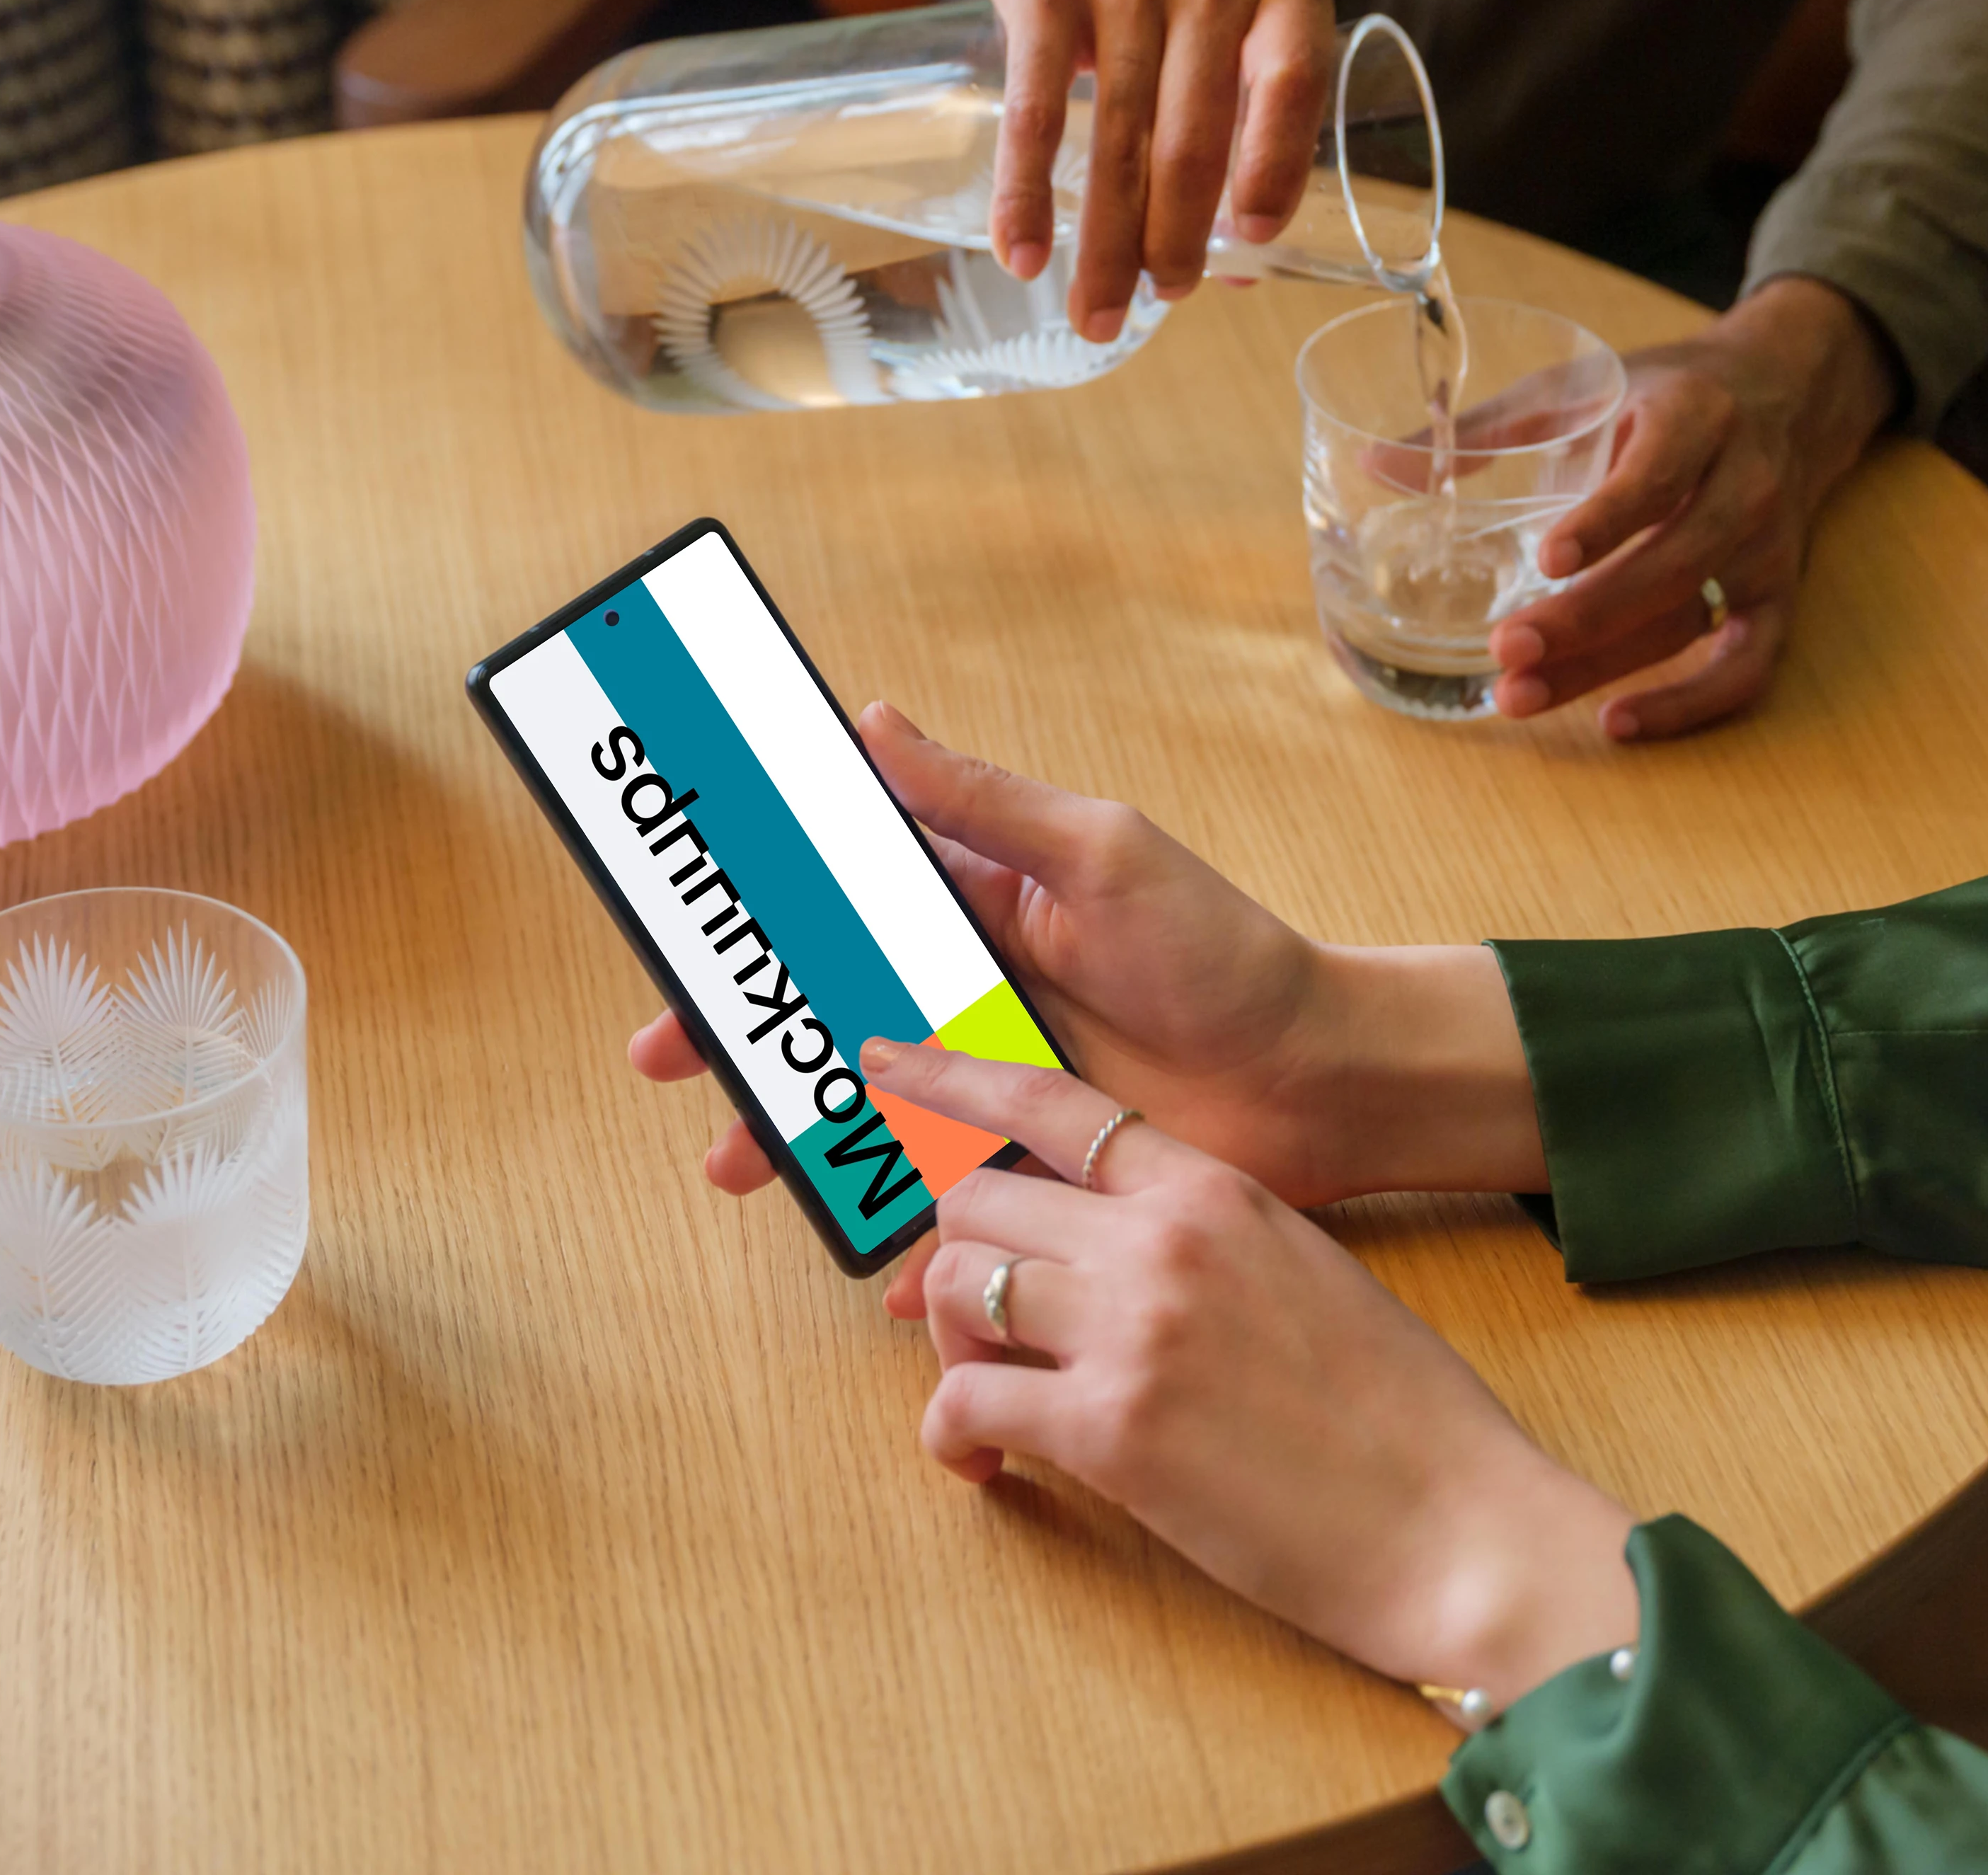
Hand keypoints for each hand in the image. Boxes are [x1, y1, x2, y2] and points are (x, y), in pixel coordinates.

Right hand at [627, 706, 1542, 1308]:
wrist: (1318, 1076)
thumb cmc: (1223, 951)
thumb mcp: (1101, 853)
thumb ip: (983, 801)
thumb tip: (870, 721)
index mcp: (972, 909)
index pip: (836, 904)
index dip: (755, 921)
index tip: (683, 937)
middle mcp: (967, 996)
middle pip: (823, 1013)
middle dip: (742, 1040)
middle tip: (669, 1062)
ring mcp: (990, 1085)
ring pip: (859, 1112)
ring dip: (793, 1139)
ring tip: (741, 1167)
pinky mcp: (1026, 1166)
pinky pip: (939, 1200)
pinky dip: (900, 1237)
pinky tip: (872, 1266)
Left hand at [882, 1038, 1640, 1705]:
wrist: (1458, 1525)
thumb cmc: (1401, 1416)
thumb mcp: (1307, 1275)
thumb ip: (1207, 1239)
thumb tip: (1117, 1248)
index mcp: (1214, 1188)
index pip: (1051, 1103)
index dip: (952, 1080)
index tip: (885, 1066)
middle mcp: (1159, 1239)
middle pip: (977, 1199)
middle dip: (953, 1258)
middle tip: (972, 1328)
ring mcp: (1129, 1329)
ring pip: (952, 1288)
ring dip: (945, 1347)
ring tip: (983, 1400)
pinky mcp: (1108, 1429)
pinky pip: (963, 1403)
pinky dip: (950, 1437)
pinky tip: (981, 1467)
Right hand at [932, 0, 1334, 343]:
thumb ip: (1250, 96)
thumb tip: (1242, 257)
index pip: (1293, 85)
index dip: (1274, 173)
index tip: (1252, 244)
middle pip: (1194, 137)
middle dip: (1175, 241)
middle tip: (1158, 303)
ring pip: (1118, 139)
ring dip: (1103, 242)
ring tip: (1096, 312)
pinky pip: (1037, 110)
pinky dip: (1028, 192)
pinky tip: (1025, 251)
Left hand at [1491, 277, 1900, 739]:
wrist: (1784, 397)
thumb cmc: (1664, 396)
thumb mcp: (1586, 385)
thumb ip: (1488, 426)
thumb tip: (1376, 463)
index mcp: (1697, 417)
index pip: (1657, 475)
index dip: (1605, 521)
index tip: (1545, 559)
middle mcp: (1747, 484)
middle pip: (1669, 564)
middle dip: (1583, 617)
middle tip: (1503, 648)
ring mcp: (1767, 551)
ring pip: (1689, 620)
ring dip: (1605, 667)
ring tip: (1519, 695)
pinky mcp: (1775, 600)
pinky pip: (1745, 669)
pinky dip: (1689, 706)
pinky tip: (1618, 724)